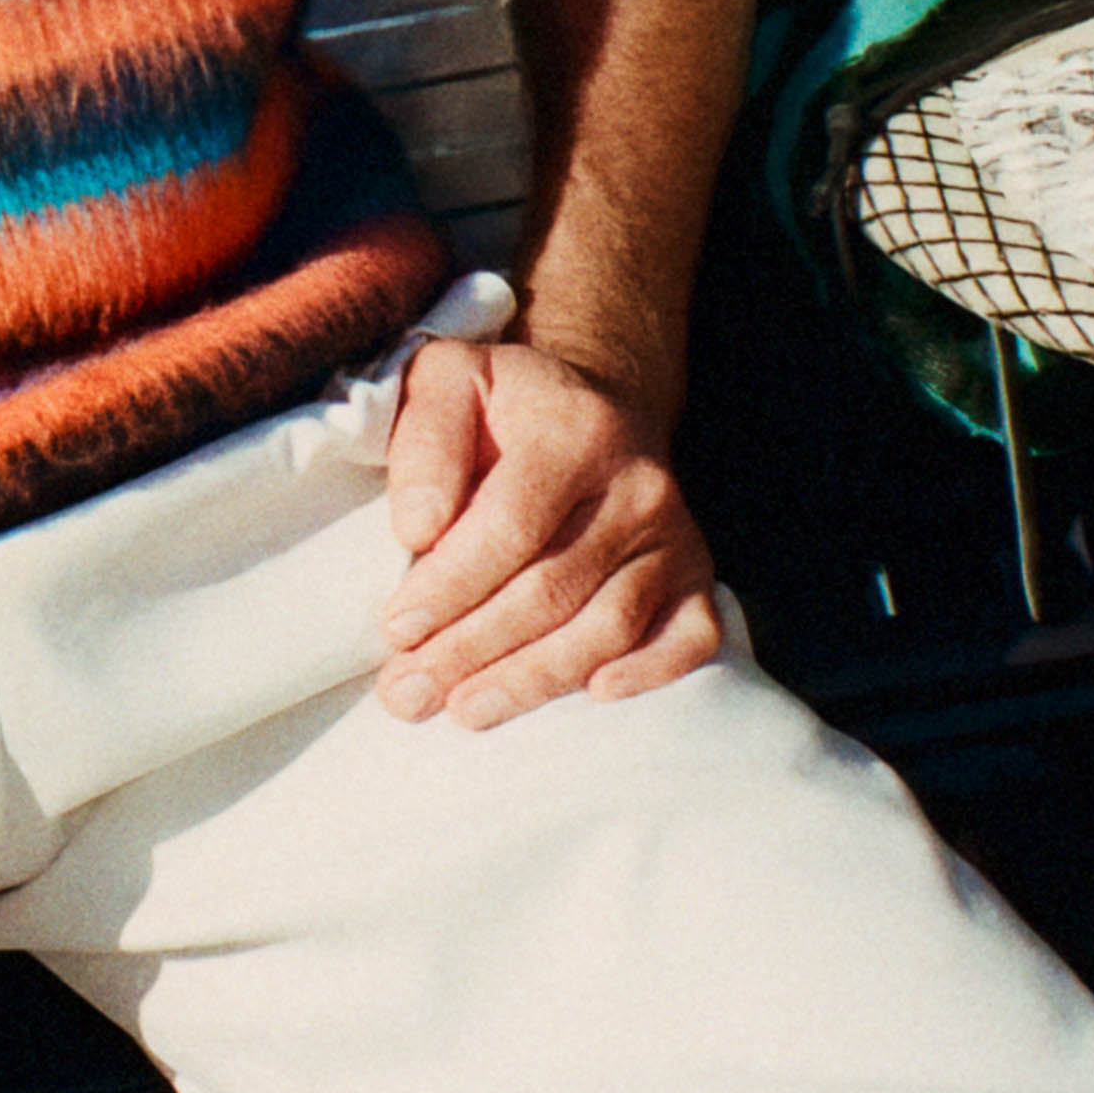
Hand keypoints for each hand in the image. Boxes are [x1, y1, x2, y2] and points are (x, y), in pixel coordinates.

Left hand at [375, 333, 722, 726]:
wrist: (597, 403)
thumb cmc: (504, 405)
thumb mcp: (447, 383)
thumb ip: (425, 442)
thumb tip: (417, 530)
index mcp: (574, 431)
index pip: (511, 527)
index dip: (451, 586)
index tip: (395, 629)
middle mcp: (639, 485)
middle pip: (553, 588)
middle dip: (473, 650)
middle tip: (408, 693)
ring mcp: (676, 536)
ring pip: (608, 626)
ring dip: (533, 679)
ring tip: (464, 709)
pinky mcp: (697, 576)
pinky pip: (690, 638)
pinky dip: (648, 672)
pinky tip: (593, 694)